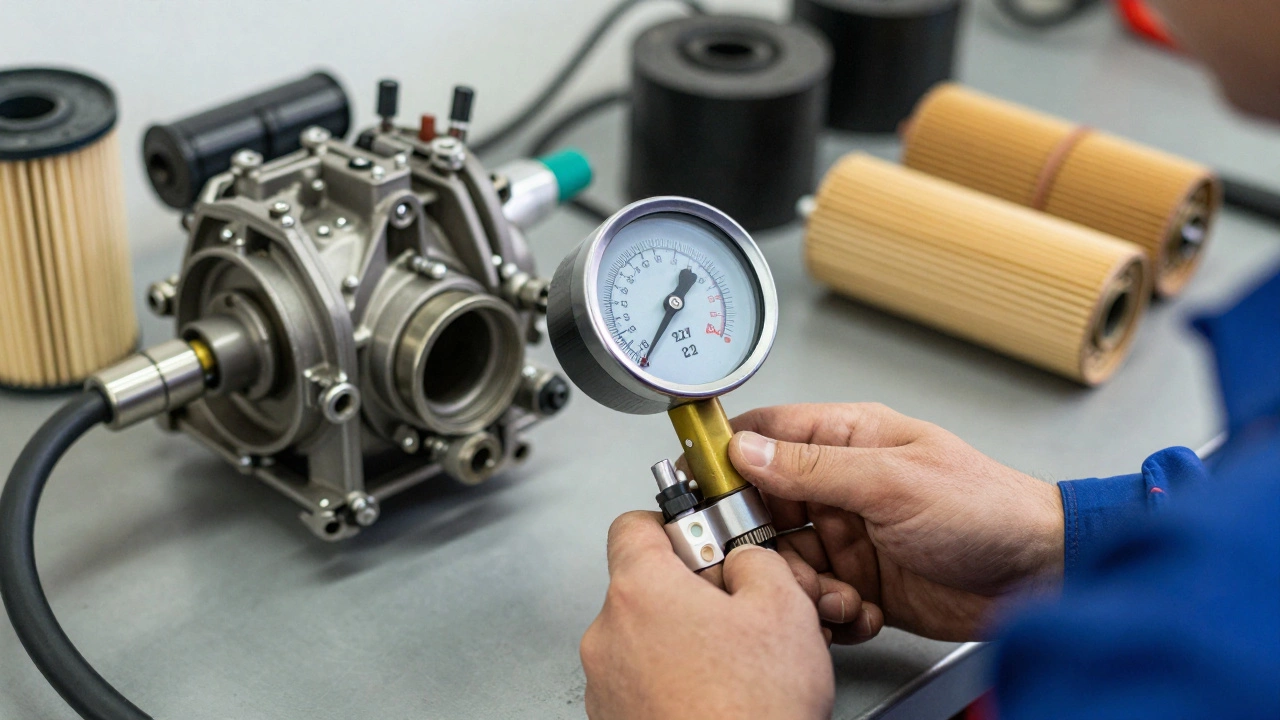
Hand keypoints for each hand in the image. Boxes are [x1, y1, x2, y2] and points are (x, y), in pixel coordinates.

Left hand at [580, 512, 838, 719]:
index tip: (706, 536)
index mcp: (639, 589)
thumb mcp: (784, 607)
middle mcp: (607, 634)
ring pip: (645, 637)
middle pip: (645, 585)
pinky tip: (719, 695)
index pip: (635, 523)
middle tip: (740, 611)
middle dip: (693, 592)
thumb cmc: (752, 709)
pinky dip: (674, 682)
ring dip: (685, 640)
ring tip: (736, 663)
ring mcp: (605, 683)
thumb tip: (745, 560)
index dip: (676, 523)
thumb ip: (757, 561)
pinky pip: (642, 682)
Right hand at [726, 403, 1063, 641]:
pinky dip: (829, 611)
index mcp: (848, 438)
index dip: (728, 457)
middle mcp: (842, 485)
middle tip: (777, 563)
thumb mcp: (892, 481)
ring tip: (836, 594)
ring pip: (785, 559)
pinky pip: (816, 596)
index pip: (766, 434)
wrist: (1039, 577)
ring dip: (801, 585)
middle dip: (763, 541)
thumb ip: (813, 468)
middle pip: (763, 506)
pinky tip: (858, 610)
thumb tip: (745, 450)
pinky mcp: (860, 581)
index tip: (704, 489)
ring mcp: (849, 534)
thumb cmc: (986, 508)